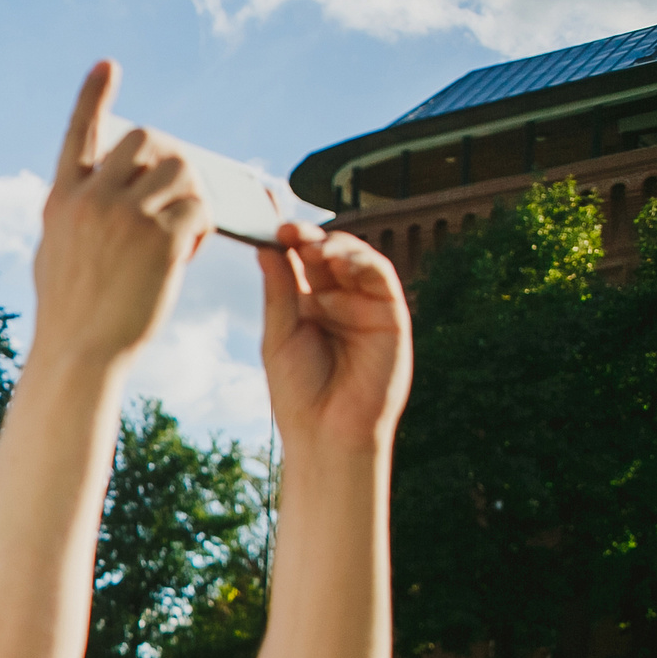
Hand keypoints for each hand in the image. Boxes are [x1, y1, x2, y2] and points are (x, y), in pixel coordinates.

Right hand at [32, 62, 209, 368]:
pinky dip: (201, 226)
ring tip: (180, 231)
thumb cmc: (69, 317)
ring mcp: (126, 215)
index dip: (93, 98)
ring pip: (183, 169)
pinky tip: (186, 252)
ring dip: (191, 193)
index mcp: (62, 201)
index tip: (108, 67)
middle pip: (148, 140)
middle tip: (172, 196)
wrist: (78, 357)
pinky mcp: (160, 238)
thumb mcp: (55, 254)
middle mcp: (92, 198)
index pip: (79, 134)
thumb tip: (98, 188)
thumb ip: (76, 215)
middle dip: (168, 161)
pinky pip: (199, 207)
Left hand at [258, 224, 411, 456]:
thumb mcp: (279, 336)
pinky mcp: (391, 315)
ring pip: (356, 259)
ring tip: (313, 248)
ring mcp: (365, 306)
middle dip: (308, 238)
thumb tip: (266, 247)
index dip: (287, 240)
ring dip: (335, 246)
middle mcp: (337, 300)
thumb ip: (279, 292)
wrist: (327, 433)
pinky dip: (362, 262)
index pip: (299, 261)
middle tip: (288, 230)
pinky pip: (380, 277)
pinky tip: (339, 262)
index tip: (267, 224)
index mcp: (306, 304)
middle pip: (326, 254)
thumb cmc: (298, 392)